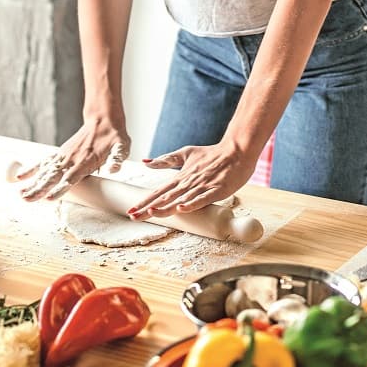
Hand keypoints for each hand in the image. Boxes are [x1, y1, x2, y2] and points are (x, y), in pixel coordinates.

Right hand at [16, 115, 129, 200]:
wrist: (103, 120)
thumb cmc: (114, 137)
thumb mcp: (122, 147)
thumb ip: (117, 158)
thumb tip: (115, 168)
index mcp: (86, 161)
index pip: (71, 178)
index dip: (60, 189)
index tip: (49, 198)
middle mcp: (72, 159)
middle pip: (53, 177)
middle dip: (40, 189)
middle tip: (28, 200)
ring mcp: (64, 156)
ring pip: (46, 172)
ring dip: (33, 183)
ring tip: (22, 195)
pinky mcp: (60, 153)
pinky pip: (44, 162)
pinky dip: (32, 169)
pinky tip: (20, 177)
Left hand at [128, 142, 254, 217]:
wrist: (236, 150)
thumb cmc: (212, 153)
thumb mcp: (186, 153)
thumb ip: (166, 159)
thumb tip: (145, 161)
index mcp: (181, 177)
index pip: (159, 191)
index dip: (144, 201)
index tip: (131, 210)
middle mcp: (188, 183)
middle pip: (165, 198)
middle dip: (148, 208)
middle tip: (133, 216)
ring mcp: (202, 186)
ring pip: (180, 199)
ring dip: (165, 207)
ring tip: (151, 213)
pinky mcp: (216, 190)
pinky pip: (202, 199)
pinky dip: (191, 204)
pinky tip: (181, 209)